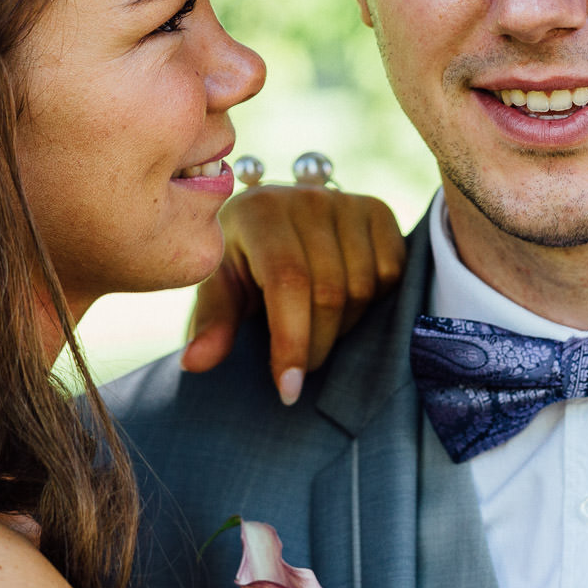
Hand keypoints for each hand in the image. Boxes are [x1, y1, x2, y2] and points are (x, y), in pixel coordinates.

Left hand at [182, 183, 403, 404]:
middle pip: (330, 291)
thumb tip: (195, 363)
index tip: (289, 390)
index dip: (293, 341)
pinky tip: (345, 304)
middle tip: (300, 367)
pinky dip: (373, 301)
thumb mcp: (218, 287)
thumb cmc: (240, 261)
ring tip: (317, 330)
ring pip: (362, 287)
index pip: (288, 282)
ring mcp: (344, 201)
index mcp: (258, 212)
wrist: (271, 221)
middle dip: (316, 345)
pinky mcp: (377, 210)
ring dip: (344, 327)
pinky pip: (392, 271)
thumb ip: (212, 323)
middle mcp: (304, 198)